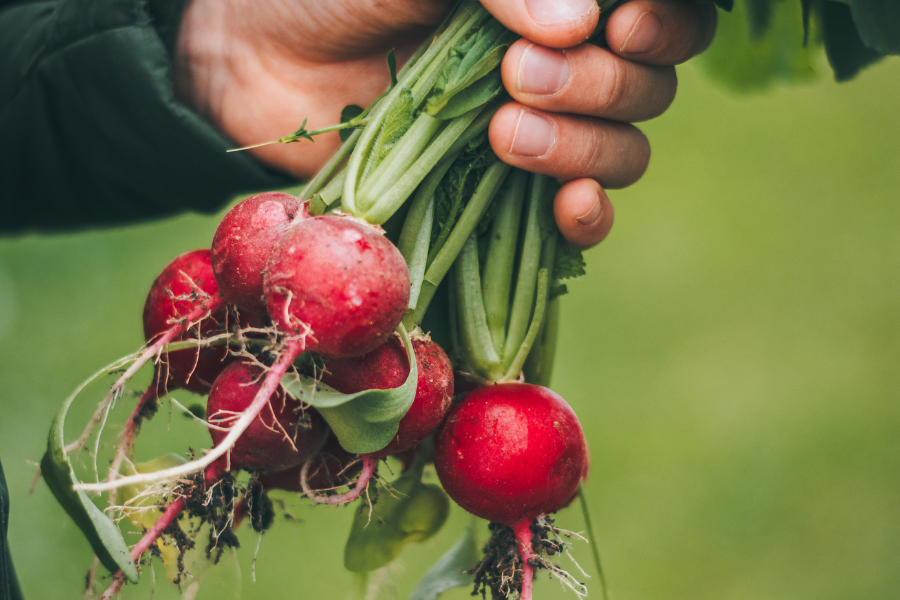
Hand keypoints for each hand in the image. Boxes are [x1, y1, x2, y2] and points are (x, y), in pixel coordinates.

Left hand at [174, 0, 715, 247]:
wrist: (258, 56)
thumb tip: (581, 22)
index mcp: (553, 5)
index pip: (662, 18)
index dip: (666, 26)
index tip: (619, 26)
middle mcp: (561, 65)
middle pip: (648, 88)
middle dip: (599, 86)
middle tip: (518, 75)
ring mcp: (536, 134)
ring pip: (623, 152)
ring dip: (584, 147)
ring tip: (504, 129)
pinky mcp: (500, 197)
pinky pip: (580, 219)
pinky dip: (587, 218)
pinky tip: (566, 206)